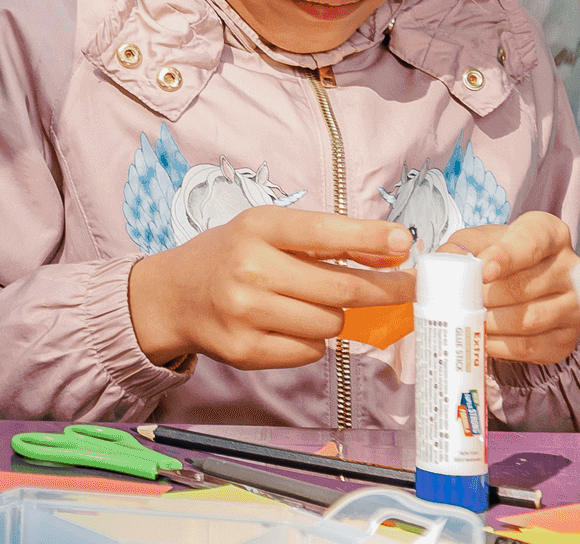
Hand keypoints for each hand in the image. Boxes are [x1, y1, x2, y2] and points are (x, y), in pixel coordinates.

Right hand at [128, 208, 413, 369]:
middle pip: (340, 288)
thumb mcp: (268, 230)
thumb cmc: (230, 256)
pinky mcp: (246, 351)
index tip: (405, 244)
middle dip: (382, 290)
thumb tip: (394, 251)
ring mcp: (245, 313)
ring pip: (330, 324)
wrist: (172, 296)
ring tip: (307, 303)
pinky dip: (311, 340)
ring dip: (334, 316)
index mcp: (256, 228)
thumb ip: (328, 239)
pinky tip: (286, 324)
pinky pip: (310, 351)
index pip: (323, 232)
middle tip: (406, 288)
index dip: (369, 239)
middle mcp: (249, 268)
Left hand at [444, 212, 579, 363]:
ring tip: (468, 321)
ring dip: (492, 324)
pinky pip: (532, 347)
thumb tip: (443, 264)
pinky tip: (482, 340)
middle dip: (487, 297)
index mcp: (550, 233)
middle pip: (524, 287)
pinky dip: (501, 346)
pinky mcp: (567, 338)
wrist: (521, 280)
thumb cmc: (496, 256)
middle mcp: (571, 268)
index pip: (530, 242)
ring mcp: (574, 305)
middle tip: (461, 302)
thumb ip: (459, 248)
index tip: (483, 271)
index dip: (506, 257)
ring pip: (529, 320)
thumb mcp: (477, 241)